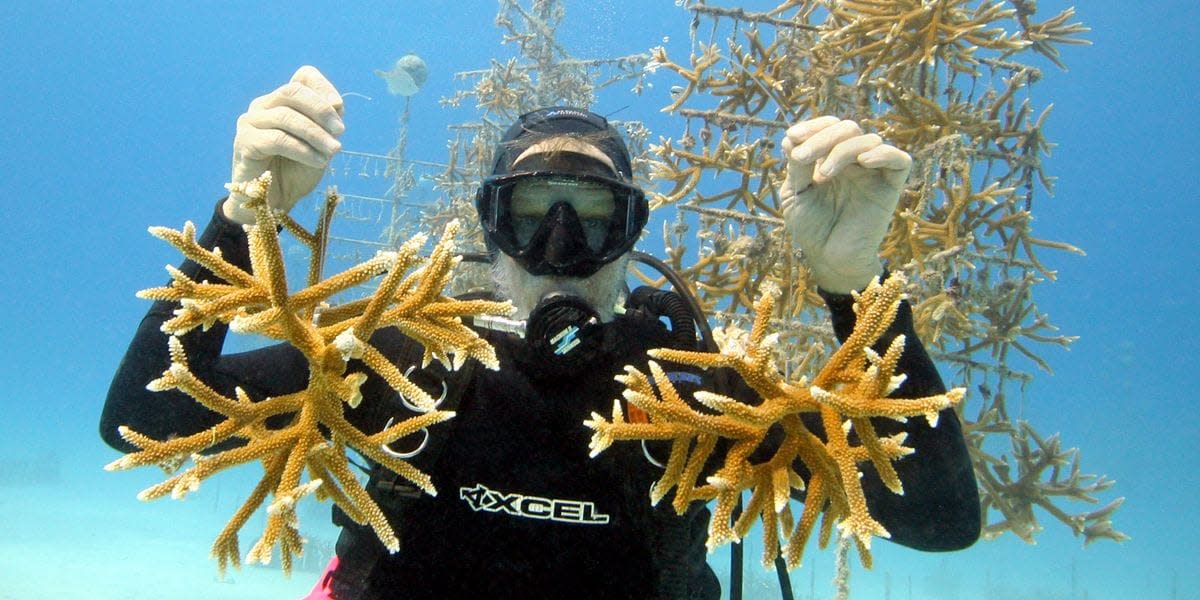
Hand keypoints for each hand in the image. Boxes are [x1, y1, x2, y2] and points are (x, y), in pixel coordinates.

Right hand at [224, 66, 345, 224]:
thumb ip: (327, 124)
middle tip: (340, 131)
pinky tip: (319, 162)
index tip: (340, 107)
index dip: (323, 87)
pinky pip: (278, 140)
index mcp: (282, 101)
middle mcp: (263, 106)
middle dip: (321, 110)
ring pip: (286, 117)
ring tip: (334, 150)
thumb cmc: (296, 172)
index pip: (303, 77)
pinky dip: (303, 150)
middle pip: (292, 91)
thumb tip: (336, 104)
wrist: (273, 203)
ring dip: (316, 134)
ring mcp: (250, 122)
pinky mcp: (245, 143)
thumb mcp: (320, 145)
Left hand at [779, 117, 911, 292]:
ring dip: (841, 150)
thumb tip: (791, 137)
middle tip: (801, 158)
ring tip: (823, 175)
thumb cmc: (811, 228)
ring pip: (868, 139)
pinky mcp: (891, 186)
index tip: (792, 138)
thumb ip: (797, 166)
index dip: (813, 126)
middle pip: (848, 128)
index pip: (829, 126)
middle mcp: (854, 161)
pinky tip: (863, 162)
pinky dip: (883, 154)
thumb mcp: (795, 193)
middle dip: (822, 138)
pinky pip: (899, 160)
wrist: (828, 258)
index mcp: (831, 157)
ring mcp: (873, 172)